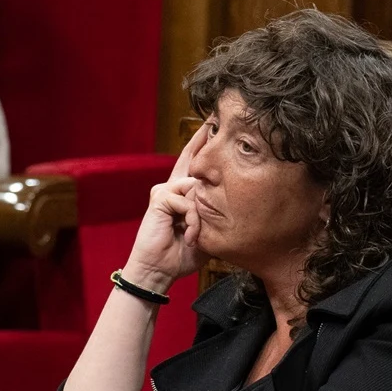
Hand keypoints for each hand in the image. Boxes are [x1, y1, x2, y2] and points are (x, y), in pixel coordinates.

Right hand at [121, 122, 209, 292]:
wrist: (158, 270)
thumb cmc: (181, 255)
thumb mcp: (206, 232)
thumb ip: (214, 215)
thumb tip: (233, 204)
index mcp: (181, 196)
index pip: (194, 166)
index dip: (202, 147)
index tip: (213, 128)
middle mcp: (171, 188)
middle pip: (189, 157)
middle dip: (202, 140)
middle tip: (213, 120)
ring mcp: (164, 192)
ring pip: (196, 186)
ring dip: (202, 214)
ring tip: (196, 235)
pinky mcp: (159, 199)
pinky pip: (187, 201)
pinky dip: (193, 221)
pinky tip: (189, 236)